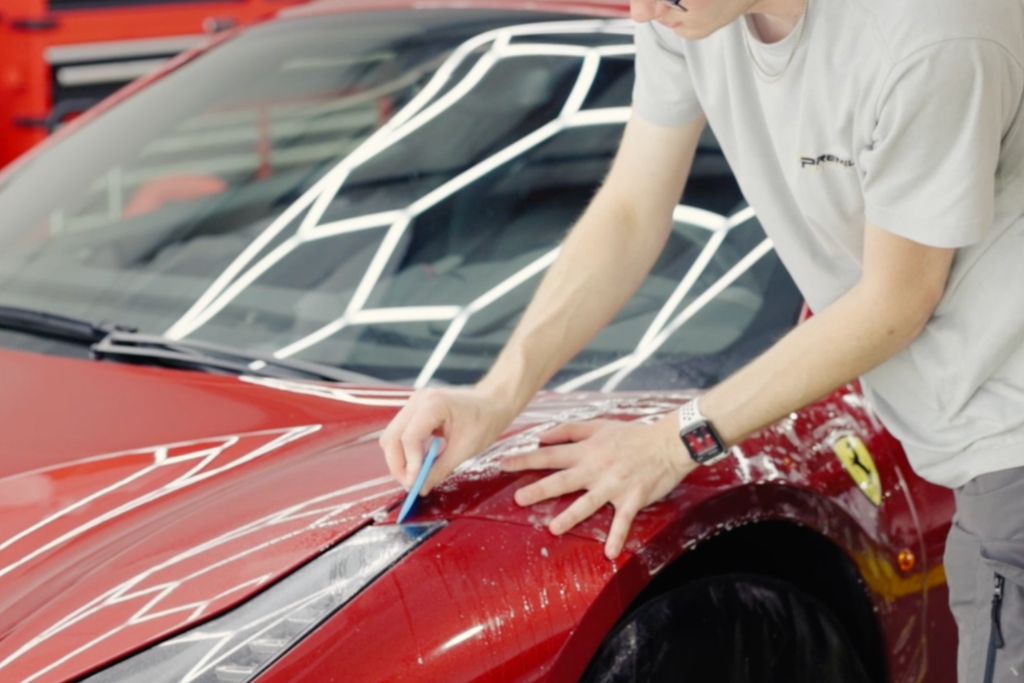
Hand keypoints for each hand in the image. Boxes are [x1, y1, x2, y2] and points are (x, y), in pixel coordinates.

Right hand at [379, 386, 516, 495]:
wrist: (493, 402)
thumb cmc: (485, 420)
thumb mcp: (465, 449)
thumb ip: (440, 469)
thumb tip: (420, 488)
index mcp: (433, 404)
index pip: (409, 438)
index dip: (410, 464)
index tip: (416, 484)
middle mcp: (418, 400)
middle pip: (391, 437)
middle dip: (398, 465)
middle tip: (411, 485)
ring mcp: (414, 404)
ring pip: (392, 437)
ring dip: (399, 459)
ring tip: (415, 476)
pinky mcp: (415, 411)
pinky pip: (400, 434)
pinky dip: (405, 451)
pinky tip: (419, 463)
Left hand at [499, 415, 697, 559]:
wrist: (669, 442)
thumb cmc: (633, 434)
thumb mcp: (599, 425)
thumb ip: (569, 431)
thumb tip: (541, 437)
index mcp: (587, 451)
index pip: (550, 455)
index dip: (526, 459)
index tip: (503, 464)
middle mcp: (596, 469)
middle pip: (563, 480)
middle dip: (539, 490)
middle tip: (518, 499)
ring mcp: (614, 485)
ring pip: (588, 503)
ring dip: (571, 516)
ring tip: (553, 528)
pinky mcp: (633, 499)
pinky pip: (623, 521)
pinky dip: (617, 536)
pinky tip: (609, 553)